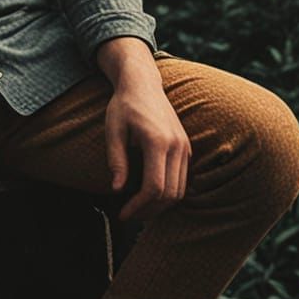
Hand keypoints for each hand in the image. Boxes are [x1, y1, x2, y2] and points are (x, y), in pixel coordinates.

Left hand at [104, 59, 191, 222]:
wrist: (142, 83)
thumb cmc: (124, 105)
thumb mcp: (113, 130)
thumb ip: (116, 160)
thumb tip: (117, 189)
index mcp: (157, 141)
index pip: (154, 186)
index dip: (139, 206)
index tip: (123, 213)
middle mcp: (176, 145)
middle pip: (170, 194)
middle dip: (149, 210)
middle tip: (129, 215)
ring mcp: (184, 146)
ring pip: (180, 190)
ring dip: (160, 205)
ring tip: (138, 208)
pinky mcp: (186, 147)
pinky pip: (182, 179)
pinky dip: (168, 192)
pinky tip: (149, 195)